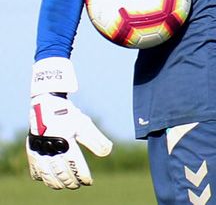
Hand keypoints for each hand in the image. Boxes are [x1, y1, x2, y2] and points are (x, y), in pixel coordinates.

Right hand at [26, 58, 112, 189]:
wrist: (47, 105)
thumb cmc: (68, 115)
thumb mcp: (85, 125)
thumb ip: (97, 140)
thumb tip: (108, 152)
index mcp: (66, 142)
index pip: (76, 166)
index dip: (82, 176)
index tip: (89, 182)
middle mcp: (51, 148)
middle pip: (61, 173)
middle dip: (70, 182)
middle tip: (77, 185)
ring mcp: (40, 150)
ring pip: (47, 174)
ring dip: (56, 183)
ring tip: (64, 186)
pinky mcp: (31, 150)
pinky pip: (34, 168)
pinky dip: (41, 177)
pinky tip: (47, 179)